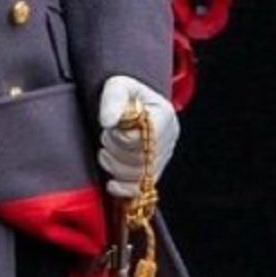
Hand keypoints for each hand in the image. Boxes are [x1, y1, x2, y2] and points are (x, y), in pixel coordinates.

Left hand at [98, 75, 179, 198]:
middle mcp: (169, 139)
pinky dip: (124, 189)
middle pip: (140, 160)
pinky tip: (112, 184)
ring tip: (107, 149)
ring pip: (139, 177)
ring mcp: (163, 158)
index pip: (142, 138)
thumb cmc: (125, 94)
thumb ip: (113, 100)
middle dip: (115, 150)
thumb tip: (108, 121)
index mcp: (163, 115)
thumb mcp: (117, 86)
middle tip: (107, 136)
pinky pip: (142, 190)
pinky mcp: (154, 172)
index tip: (110, 126)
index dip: (121, 137)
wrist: (130, 103)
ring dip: (115, 166)